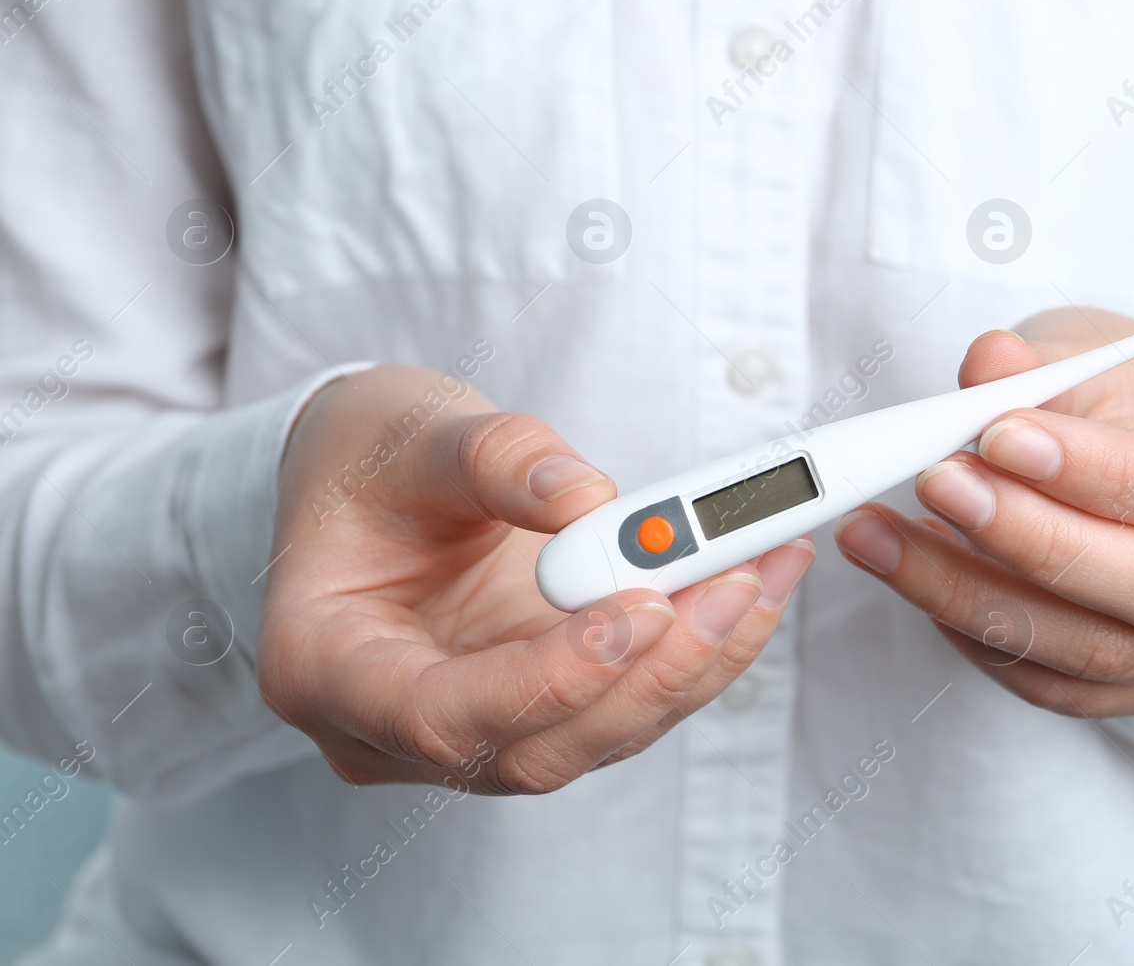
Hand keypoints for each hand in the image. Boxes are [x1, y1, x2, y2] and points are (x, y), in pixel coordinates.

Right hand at [259, 364, 812, 791]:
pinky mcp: (543, 707)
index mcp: (325, 667)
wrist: (372, 478)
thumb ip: (496, 460)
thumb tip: (590, 501)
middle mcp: (396, 727)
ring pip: (600, 735)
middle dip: (649, 673)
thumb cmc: (367, 457)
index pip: (437, 716)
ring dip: (695, 661)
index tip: (636, 611)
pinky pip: (627, 702)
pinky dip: (696, 648)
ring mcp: (477, 727)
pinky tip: (752, 581)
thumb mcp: (411, 432)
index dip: (546, 681)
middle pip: (537, 747)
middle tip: (731, 583)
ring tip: (763, 567)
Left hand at [834, 307, 1133, 717]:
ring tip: (883, 534)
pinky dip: (982, 638)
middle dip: (1038, 542)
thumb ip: (1050, 365)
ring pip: (1106, 654)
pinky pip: (1067, 687)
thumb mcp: (1109, 349)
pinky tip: (919, 578)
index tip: (998, 435)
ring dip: (975, 594)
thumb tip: (986, 368)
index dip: (1108, 473)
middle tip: (935, 482)